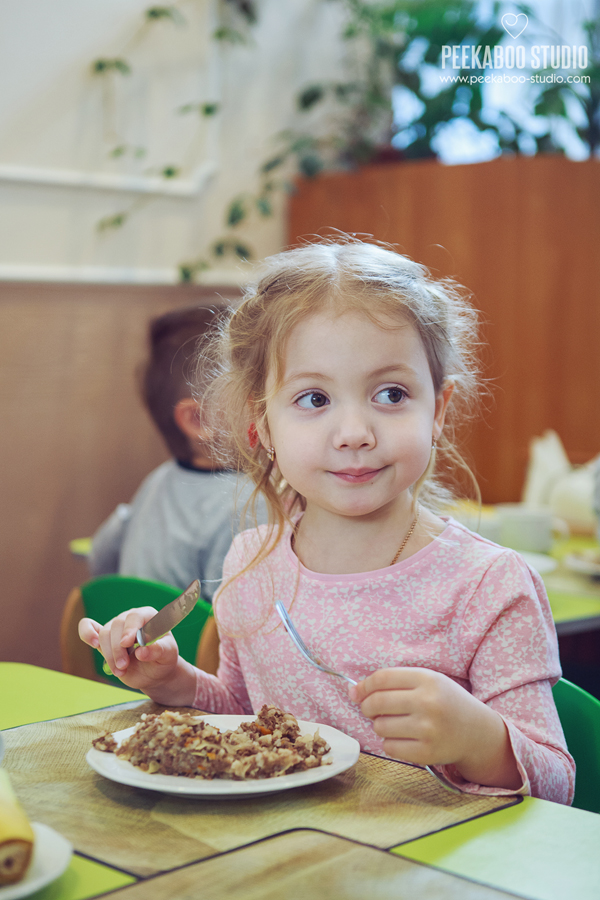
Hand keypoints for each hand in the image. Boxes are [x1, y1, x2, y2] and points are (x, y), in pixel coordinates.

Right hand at [78, 607, 179, 693]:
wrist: (154, 673)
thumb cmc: (163, 659)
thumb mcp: (168, 655)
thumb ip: (158, 651)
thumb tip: (142, 651)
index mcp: (148, 616)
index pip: (135, 616)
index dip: (130, 629)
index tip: (126, 644)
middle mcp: (130, 619)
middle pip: (116, 625)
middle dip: (118, 648)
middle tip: (124, 666)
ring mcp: (116, 628)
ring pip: (104, 634)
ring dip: (109, 654)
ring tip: (120, 670)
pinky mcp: (104, 640)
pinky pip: (89, 628)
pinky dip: (87, 632)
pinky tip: (93, 643)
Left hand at [349, 667, 521, 788]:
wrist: (477, 732)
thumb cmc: (446, 703)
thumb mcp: (427, 682)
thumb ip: (393, 682)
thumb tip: (354, 692)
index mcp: (428, 679)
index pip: (382, 678)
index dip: (364, 685)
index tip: (358, 692)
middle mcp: (428, 703)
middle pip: (377, 702)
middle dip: (367, 707)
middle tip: (372, 710)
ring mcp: (428, 730)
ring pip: (380, 727)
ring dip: (381, 726)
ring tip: (396, 724)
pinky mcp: (427, 753)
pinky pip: (389, 747)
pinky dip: (390, 743)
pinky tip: (405, 738)